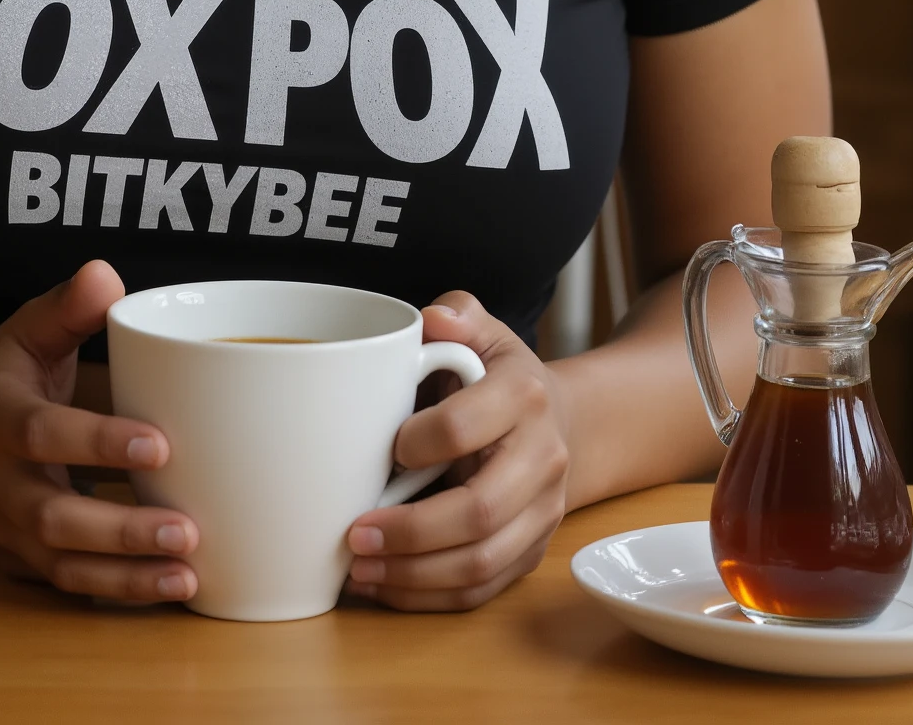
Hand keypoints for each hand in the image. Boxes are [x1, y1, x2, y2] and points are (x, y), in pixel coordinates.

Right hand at [0, 260, 197, 603]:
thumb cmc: (1, 375)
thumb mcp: (26, 330)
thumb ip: (67, 306)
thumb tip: (106, 276)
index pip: (40, 432)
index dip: (96, 441)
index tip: (159, 443)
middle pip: (51, 516)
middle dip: (119, 529)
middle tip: (187, 528)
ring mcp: (2, 527)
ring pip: (59, 564)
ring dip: (124, 576)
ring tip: (187, 575)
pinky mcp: (18, 559)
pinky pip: (64, 584)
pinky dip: (114, 591)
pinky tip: (167, 586)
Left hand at [344, 292, 569, 610]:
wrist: (558, 421)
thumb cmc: (497, 374)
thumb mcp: (483, 331)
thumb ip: (457, 314)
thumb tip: (432, 320)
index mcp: (523, 395)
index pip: (466, 427)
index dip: (419, 442)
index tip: (385, 448)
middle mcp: (542, 459)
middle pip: (479, 511)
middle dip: (411, 531)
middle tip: (354, 534)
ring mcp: (542, 513)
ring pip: (482, 562)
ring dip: (415, 575)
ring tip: (358, 569)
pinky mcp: (531, 552)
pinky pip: (483, 591)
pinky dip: (429, 597)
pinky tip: (384, 585)